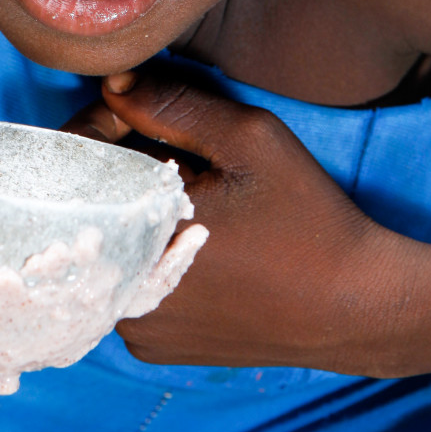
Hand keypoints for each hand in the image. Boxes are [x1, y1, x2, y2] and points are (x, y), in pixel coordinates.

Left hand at [68, 66, 402, 373]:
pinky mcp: (155, 348)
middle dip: (116, 167)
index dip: (103, 122)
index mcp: (139, 235)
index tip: (142, 111)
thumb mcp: (249, 141)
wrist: (357, 306)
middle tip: (173, 154)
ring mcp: (135, 329)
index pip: (74, 160)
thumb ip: (172, 107)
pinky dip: (146, 258)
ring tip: (187, 200)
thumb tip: (112, 83)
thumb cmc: (307, 219)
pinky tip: (193, 246)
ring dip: (130, 214)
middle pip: (86, 206)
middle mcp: (123, 293)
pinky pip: (127, 286)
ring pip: (107, 247)